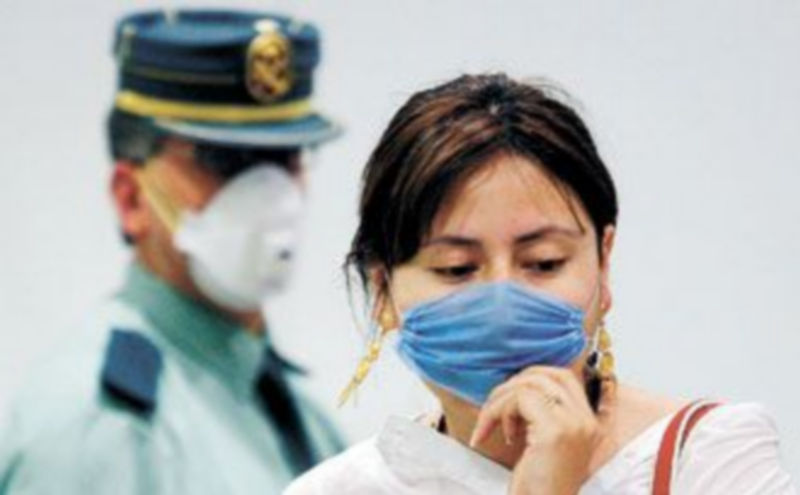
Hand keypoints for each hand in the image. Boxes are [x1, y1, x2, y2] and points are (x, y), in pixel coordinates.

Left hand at [470, 366, 598, 494]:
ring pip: (528, 385)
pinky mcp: (554, 431)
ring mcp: (573, 424)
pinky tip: (490, 433)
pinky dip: (496, 411)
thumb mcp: (545, 445)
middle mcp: (586, 421)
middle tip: (494, 407)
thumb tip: (518, 388)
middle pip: (546, 376)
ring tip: (490, 424)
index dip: (531, 380)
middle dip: (513, 385)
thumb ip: (544, 415)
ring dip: (499, 400)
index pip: (563, 378)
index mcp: (589, 424)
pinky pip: (519, 399)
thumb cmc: (538, 488)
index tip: (510, 400)